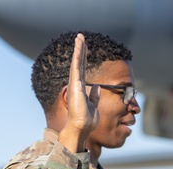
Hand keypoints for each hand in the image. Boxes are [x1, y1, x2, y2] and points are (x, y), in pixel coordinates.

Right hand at [59, 33, 99, 152]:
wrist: (82, 126)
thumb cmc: (87, 119)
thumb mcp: (93, 104)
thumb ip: (94, 95)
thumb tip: (97, 86)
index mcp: (81, 88)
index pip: (83, 69)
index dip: (83, 58)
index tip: (85, 47)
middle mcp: (76, 84)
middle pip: (79, 63)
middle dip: (80, 50)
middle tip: (81, 37)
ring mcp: (75, 83)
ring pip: (77, 62)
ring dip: (78, 49)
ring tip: (80, 37)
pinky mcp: (75, 84)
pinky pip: (76, 67)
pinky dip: (77, 56)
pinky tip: (78, 46)